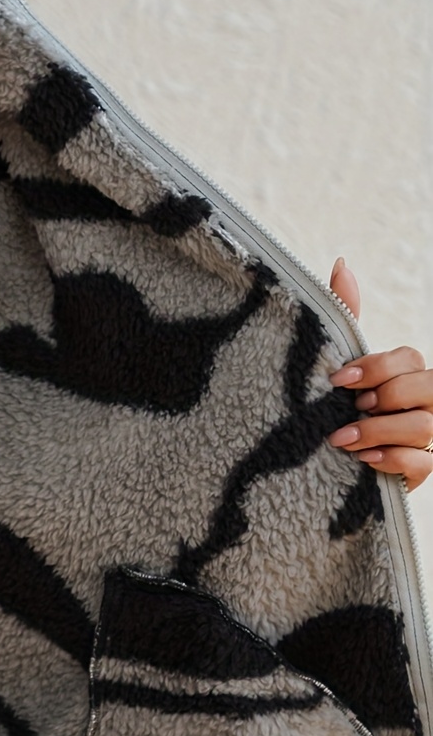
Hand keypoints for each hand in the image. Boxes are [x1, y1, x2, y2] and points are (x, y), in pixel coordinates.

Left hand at [327, 258, 432, 488]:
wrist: (313, 465)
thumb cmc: (333, 406)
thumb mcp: (335, 364)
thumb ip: (344, 316)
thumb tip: (340, 264)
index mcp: (406, 373)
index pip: (409, 358)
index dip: (377, 367)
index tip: (337, 380)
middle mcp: (423, 402)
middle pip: (427, 388)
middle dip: (386, 397)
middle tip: (350, 407)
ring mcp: (426, 437)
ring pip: (425, 428)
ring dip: (379, 431)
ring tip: (340, 439)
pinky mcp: (420, 472)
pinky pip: (424, 464)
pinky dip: (392, 461)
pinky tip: (362, 461)